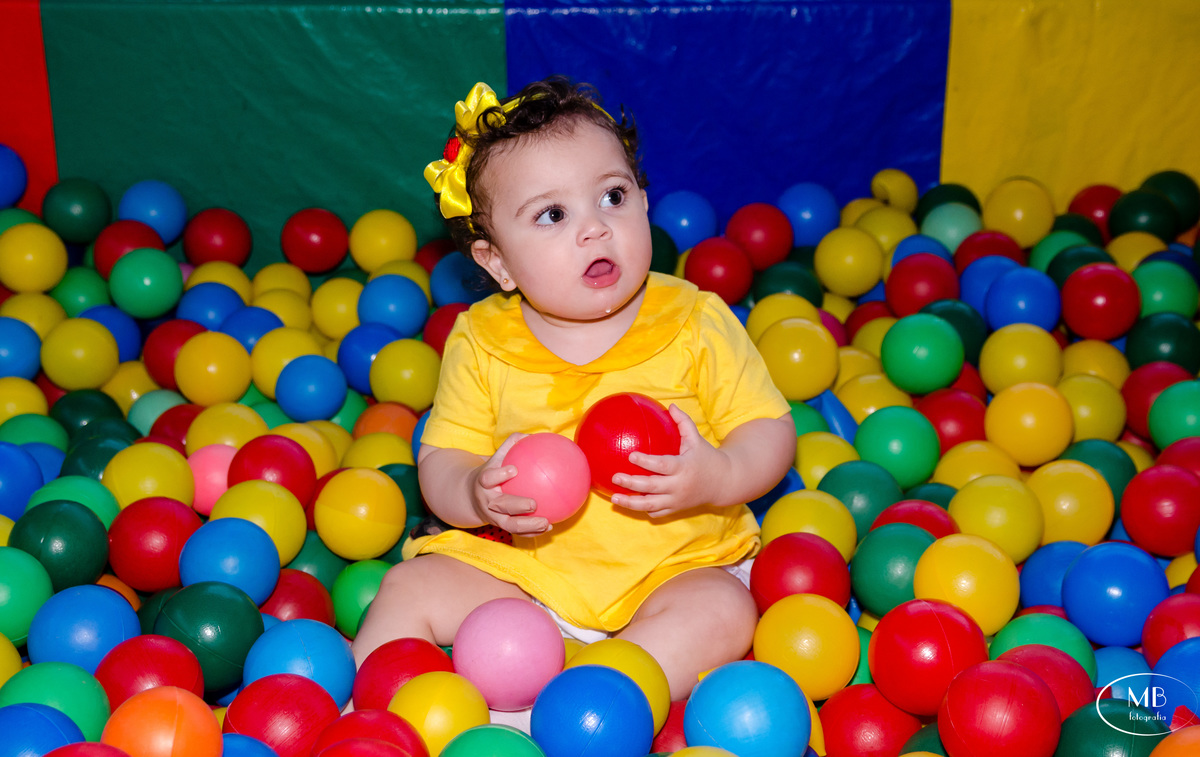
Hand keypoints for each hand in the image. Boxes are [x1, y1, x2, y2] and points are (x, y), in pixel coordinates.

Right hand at [470, 433, 553, 535]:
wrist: (470, 496)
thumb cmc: (491, 472)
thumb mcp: (495, 457)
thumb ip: (512, 444)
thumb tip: (533, 434)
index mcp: (484, 482)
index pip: (488, 478)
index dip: (499, 475)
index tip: (514, 470)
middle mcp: (488, 501)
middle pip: (500, 505)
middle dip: (516, 506)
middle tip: (533, 504)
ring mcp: (493, 516)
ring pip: (509, 524)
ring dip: (528, 525)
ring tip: (546, 522)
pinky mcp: (500, 526)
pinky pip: (517, 532)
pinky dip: (532, 532)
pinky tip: (549, 527)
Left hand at [609, 405, 730, 517]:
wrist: (724, 483)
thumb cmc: (707, 457)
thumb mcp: (697, 438)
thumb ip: (683, 422)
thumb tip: (670, 405)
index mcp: (684, 467)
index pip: (662, 465)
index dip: (645, 462)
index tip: (630, 455)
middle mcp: (679, 486)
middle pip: (652, 487)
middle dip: (631, 483)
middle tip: (615, 477)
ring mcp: (677, 500)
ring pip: (651, 505)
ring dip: (630, 503)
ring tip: (613, 497)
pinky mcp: (676, 509)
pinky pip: (656, 512)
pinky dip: (642, 509)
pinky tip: (628, 503)